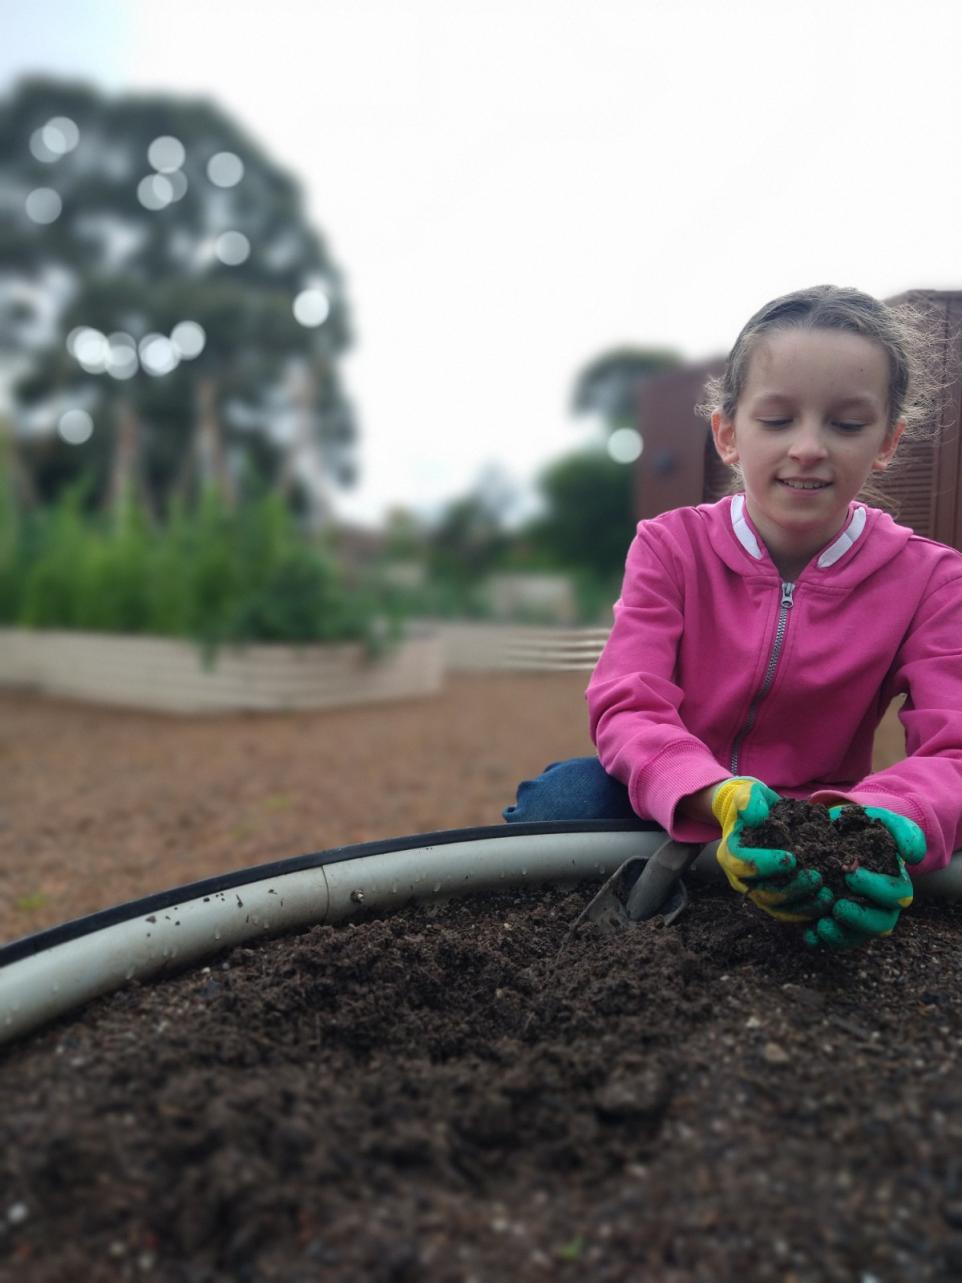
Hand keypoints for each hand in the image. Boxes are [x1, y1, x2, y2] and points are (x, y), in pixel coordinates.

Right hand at [711, 777, 832, 922]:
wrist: (756, 814)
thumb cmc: (752, 804)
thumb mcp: (748, 793)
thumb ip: (749, 800)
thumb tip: (755, 816)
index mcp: (730, 854)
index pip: (743, 865)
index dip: (766, 865)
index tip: (791, 858)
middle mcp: (740, 877)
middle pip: (762, 893)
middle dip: (790, 889)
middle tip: (816, 878)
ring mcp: (756, 890)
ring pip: (776, 908)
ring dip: (802, 906)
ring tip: (827, 896)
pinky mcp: (772, 898)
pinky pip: (787, 912)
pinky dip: (806, 912)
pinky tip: (826, 903)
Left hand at [804, 806, 925, 949]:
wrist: (829, 831)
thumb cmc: (862, 827)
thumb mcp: (884, 821)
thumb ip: (904, 833)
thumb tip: (913, 858)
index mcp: (894, 885)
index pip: (896, 895)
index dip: (876, 889)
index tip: (850, 874)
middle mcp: (878, 906)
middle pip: (881, 924)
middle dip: (860, 919)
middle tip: (838, 907)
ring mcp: (855, 916)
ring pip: (855, 937)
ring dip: (840, 936)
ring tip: (821, 925)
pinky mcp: (831, 921)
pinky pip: (829, 940)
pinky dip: (818, 940)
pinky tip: (807, 934)